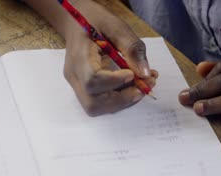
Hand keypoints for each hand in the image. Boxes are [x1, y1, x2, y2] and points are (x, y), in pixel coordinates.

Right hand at [62, 0, 157, 115]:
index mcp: (79, 56)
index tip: (132, 74)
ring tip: (142, 86)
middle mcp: (74, 76)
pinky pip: (100, 103)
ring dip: (122, 102)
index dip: (114, 82)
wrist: (77, 22)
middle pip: (93, 103)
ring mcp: (77, 85)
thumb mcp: (117, 27)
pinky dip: (119, 99)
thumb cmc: (96, 21)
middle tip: (144, 87)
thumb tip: (145, 74)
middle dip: (121, 99)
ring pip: (96, 108)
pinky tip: (133, 86)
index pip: (92, 80)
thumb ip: (132, 49)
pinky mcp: (84, 89)